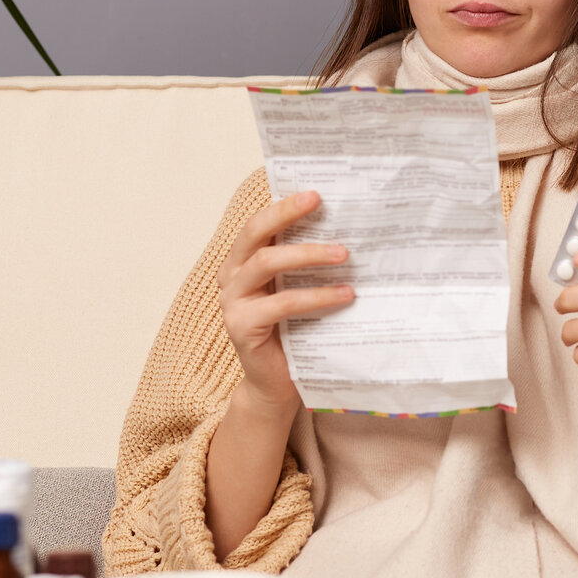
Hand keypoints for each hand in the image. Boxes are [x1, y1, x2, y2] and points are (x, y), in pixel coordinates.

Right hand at [218, 191, 353, 413]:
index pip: (258, 224)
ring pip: (267, 263)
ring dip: (308, 255)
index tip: (315, 192)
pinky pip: (282, 303)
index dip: (283, 205)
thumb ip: (305, 265)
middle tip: (320, 203)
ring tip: (345, 255)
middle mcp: (231, 277)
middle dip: (287, 214)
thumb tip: (346, 231)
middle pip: (254, 234)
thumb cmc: (292, 333)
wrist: (276, 385)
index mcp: (242, 262)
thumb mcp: (297, 290)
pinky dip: (316, 296)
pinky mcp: (242, 327)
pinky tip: (344, 295)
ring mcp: (232, 302)